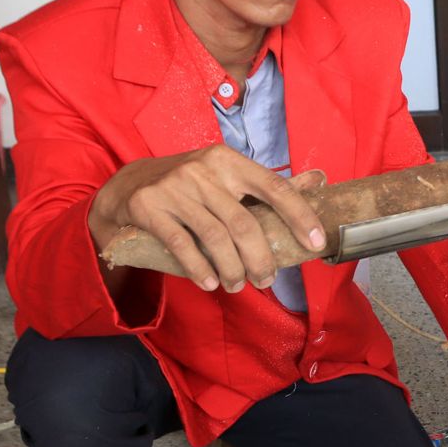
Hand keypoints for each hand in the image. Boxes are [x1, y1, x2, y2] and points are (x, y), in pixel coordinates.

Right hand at [89, 144, 324, 292]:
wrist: (127, 186)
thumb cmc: (189, 186)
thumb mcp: (226, 177)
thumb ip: (267, 186)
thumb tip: (320, 181)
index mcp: (228, 160)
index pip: (273, 187)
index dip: (298, 216)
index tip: (315, 243)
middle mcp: (202, 170)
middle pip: (244, 223)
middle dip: (260, 259)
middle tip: (266, 280)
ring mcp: (174, 188)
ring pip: (215, 238)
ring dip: (232, 269)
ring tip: (239, 285)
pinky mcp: (148, 207)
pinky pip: (182, 245)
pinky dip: (200, 269)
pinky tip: (210, 282)